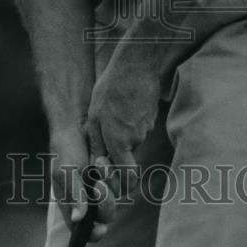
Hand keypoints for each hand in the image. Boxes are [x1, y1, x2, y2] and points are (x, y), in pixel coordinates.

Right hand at [49, 126, 115, 242]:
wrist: (78, 124)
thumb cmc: (65, 149)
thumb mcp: (65, 172)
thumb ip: (74, 194)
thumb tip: (78, 220)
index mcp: (73, 204)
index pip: (83, 231)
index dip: (93, 233)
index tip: (100, 227)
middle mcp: (89, 200)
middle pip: (105, 217)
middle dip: (104, 203)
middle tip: (98, 184)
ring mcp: (104, 188)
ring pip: (117, 200)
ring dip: (111, 184)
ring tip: (99, 163)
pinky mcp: (117, 175)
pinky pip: (126, 184)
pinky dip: (119, 174)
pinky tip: (107, 159)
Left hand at [86, 48, 158, 179]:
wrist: (136, 65)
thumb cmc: (111, 88)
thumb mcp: (95, 116)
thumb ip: (97, 143)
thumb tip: (98, 164)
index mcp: (119, 142)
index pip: (127, 178)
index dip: (119, 181)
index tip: (105, 170)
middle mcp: (135, 139)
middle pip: (127, 160)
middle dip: (116, 155)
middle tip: (105, 135)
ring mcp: (146, 129)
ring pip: (132, 143)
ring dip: (121, 134)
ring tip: (112, 113)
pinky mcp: (151, 119)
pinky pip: (138, 129)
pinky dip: (129, 123)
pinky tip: (122, 106)